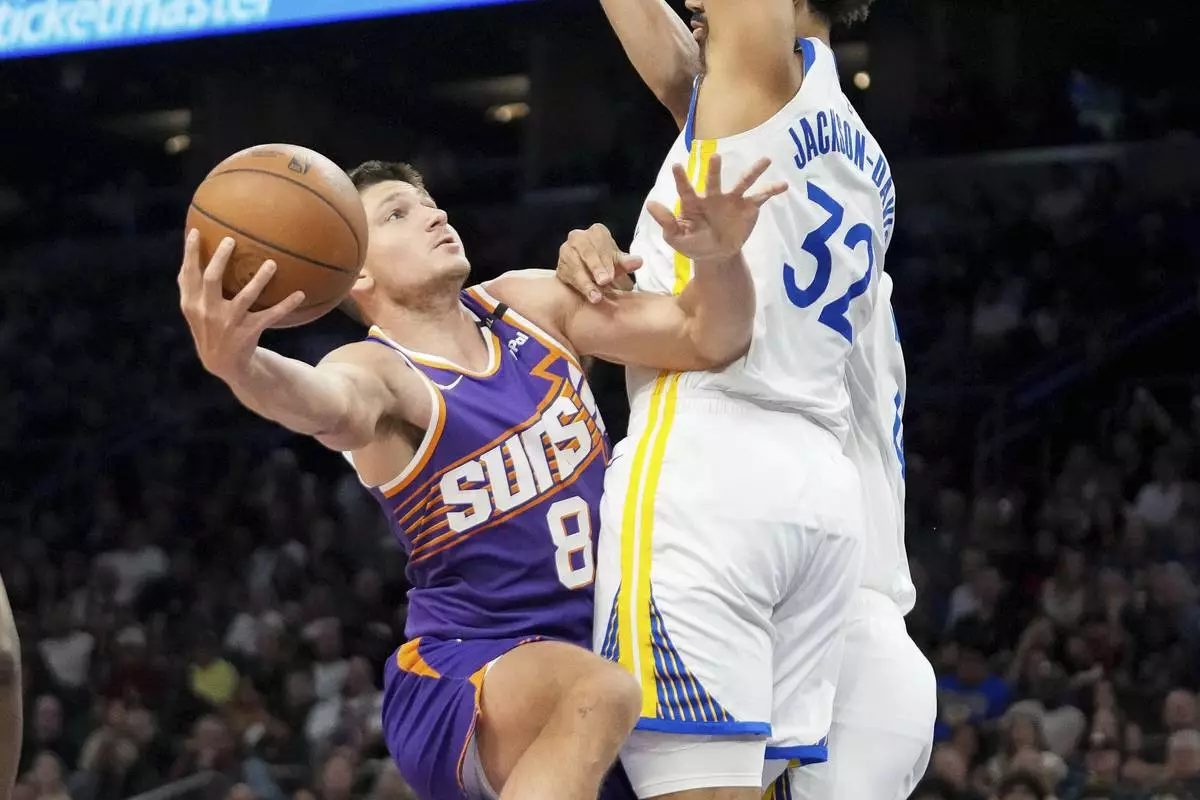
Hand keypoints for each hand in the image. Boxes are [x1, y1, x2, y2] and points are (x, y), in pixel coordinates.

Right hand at [178, 231, 305, 381]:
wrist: (222, 363)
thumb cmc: (208, 327)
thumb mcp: (194, 309)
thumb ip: (190, 285)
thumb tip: (188, 251)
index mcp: (192, 303)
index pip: (188, 274)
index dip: (190, 253)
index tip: (196, 231)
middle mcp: (208, 311)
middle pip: (212, 279)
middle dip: (221, 258)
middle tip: (232, 240)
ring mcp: (229, 323)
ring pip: (246, 296)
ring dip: (260, 279)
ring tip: (272, 263)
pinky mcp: (248, 332)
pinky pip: (270, 315)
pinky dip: (286, 305)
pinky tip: (300, 294)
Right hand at [556, 223, 643, 303]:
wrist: (593, 276)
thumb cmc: (608, 265)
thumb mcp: (618, 263)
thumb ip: (626, 262)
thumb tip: (638, 262)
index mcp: (596, 232)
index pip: (600, 243)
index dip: (606, 260)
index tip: (611, 275)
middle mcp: (578, 237)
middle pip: (586, 252)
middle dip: (596, 268)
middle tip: (604, 282)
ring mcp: (566, 251)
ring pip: (575, 265)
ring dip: (586, 282)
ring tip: (596, 297)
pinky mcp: (560, 266)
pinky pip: (568, 276)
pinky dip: (579, 287)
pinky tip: (587, 295)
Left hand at [647, 154, 786, 262]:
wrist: (716, 255)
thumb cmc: (694, 244)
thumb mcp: (676, 238)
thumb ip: (666, 222)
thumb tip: (650, 204)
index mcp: (694, 203)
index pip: (686, 190)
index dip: (681, 179)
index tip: (676, 166)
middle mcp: (714, 197)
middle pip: (714, 181)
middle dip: (714, 170)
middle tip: (715, 157)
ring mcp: (733, 200)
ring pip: (743, 182)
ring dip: (754, 171)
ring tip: (766, 160)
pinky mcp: (748, 207)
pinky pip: (761, 197)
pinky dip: (772, 190)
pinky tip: (783, 185)